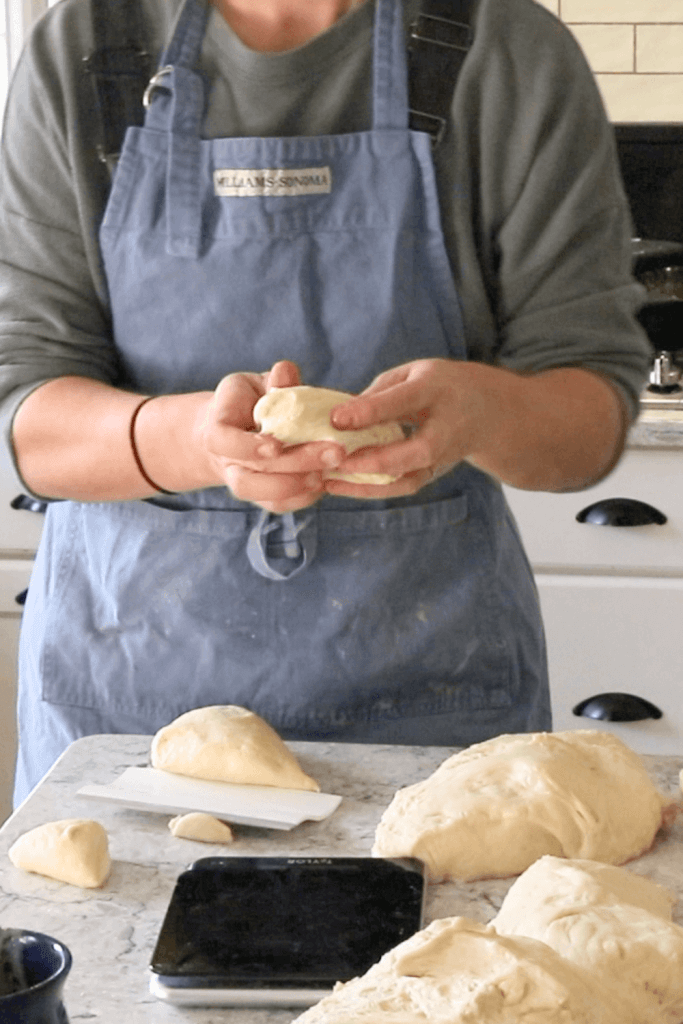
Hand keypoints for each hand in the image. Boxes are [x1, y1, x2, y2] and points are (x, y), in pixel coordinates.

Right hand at [198, 361, 345, 512]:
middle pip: (250, 479)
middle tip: (334, 452)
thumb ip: (272, 380)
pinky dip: (305, 496)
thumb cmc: (248, 400)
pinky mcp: (264, 497)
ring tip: (329, 471)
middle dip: (294, 466)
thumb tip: (286, 371)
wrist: (235, 427)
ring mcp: (245, 483)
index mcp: (218, 431)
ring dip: (300, 487)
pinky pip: (281, 505)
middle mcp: (228, 464)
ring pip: (265, 499)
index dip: (248, 447)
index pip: (223, 442)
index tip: (276, 446)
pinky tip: (327, 480)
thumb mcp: (256, 383)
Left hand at [324, 359, 625, 495]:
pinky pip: (402, 486)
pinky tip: (340, 486)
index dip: (370, 410)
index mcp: (438, 389)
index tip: (336, 418)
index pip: (404, 401)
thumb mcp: (415, 374)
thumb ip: (380, 392)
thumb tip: (340, 415)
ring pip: (407, 478)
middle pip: (414, 451)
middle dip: (372, 460)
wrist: (493, 414)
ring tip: (326, 482)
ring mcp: (443, 456)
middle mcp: (446, 426)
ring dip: (366, 485)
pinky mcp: (434, 473)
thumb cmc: (444, 388)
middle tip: (333, 461)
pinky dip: (371, 490)